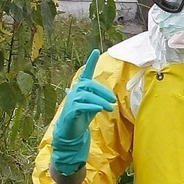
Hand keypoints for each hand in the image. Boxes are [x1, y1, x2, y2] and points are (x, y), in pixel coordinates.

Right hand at [50, 50, 116, 176]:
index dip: (90, 62)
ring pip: (88, 96)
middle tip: (113, 100)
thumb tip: (111, 98)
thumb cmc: (82, 117)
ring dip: (101, 101)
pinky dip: (92, 107)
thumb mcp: (93, 105)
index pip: (86, 73)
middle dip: (103, 92)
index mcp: (81, 89)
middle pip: (90, 85)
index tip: (95, 51)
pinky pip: (82, 106)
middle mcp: (75, 92)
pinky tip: (100, 109)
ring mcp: (72, 101)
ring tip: (110, 108)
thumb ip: (99, 98)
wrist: (70, 132)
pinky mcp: (71, 111)